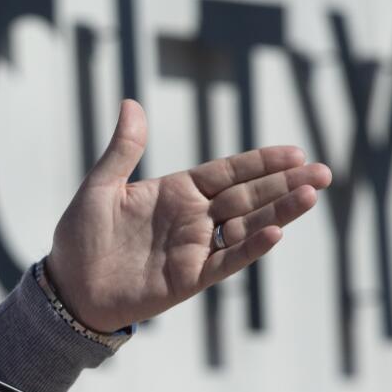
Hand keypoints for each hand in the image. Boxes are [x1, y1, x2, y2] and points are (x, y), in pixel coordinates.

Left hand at [44, 100, 331, 334]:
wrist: (68, 288)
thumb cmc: (81, 238)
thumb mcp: (101, 187)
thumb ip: (123, 150)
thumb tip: (131, 103)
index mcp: (176, 192)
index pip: (228, 172)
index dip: (261, 162)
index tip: (295, 151)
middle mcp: (193, 218)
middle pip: (247, 196)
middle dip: (285, 183)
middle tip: (324, 171)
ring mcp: (194, 248)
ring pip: (246, 226)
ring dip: (279, 212)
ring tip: (311, 195)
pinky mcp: (190, 278)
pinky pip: (227, 260)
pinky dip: (250, 247)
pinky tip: (275, 232)